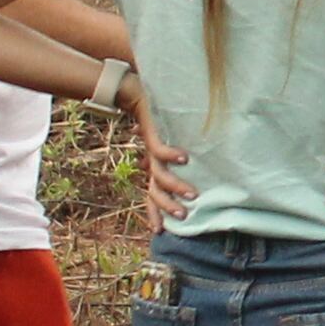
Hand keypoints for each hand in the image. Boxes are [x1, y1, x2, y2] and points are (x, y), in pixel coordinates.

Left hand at [127, 88, 195, 227]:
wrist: (132, 93)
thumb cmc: (151, 116)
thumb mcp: (161, 139)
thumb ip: (163, 152)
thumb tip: (152, 160)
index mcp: (151, 165)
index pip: (152, 194)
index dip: (154, 213)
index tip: (159, 232)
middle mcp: (149, 161)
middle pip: (155, 191)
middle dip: (167, 206)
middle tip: (184, 216)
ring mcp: (150, 150)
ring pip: (159, 176)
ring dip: (175, 187)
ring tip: (192, 195)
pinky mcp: (152, 135)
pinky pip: (160, 150)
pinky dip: (171, 156)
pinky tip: (185, 158)